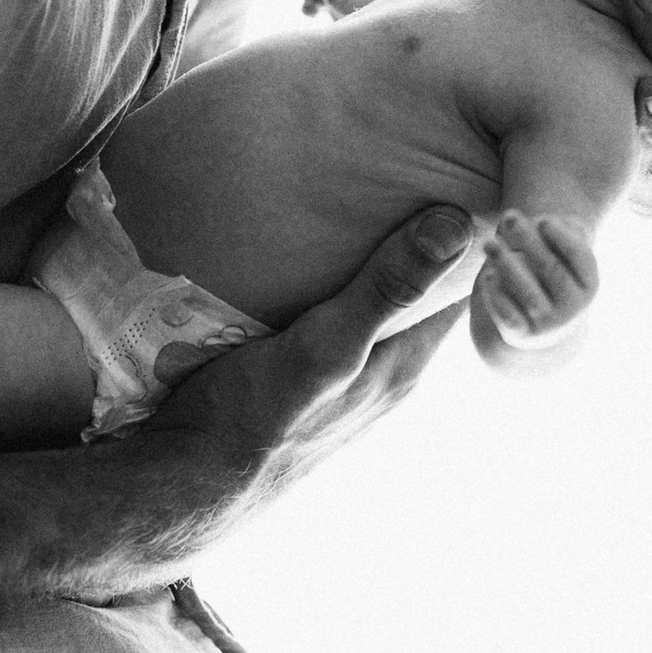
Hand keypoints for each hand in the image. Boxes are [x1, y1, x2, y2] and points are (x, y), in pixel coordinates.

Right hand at [137, 206, 475, 500]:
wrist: (180, 482)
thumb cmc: (253, 418)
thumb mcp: (325, 345)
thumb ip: (386, 290)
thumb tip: (458, 224)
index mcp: (402, 364)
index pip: (460, 291)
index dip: (471, 240)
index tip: (470, 179)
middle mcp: (380, 373)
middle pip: (417, 293)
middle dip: (420, 240)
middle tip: (414, 169)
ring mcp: (339, 378)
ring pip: (371, 305)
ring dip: (369, 259)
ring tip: (363, 195)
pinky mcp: (296, 377)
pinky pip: (328, 317)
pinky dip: (327, 282)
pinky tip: (303, 255)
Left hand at [467, 210, 599, 371]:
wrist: (542, 324)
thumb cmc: (552, 274)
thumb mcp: (562, 252)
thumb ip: (559, 231)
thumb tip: (540, 222)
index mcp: (589, 285)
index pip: (581, 258)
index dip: (563, 238)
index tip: (543, 220)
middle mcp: (573, 309)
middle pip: (552, 270)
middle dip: (529, 241)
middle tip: (509, 217)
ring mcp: (549, 325)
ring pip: (527, 293)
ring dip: (506, 264)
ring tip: (489, 243)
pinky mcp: (523, 335)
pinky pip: (509, 314)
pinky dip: (497, 294)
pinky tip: (489, 275)